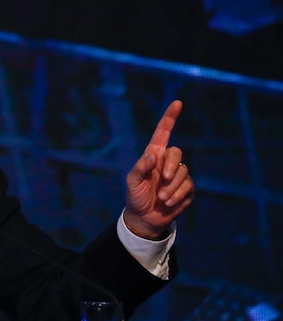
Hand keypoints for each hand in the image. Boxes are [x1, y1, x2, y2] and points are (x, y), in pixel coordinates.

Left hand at [124, 100, 194, 238]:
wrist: (145, 217)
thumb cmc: (136, 196)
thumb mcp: (133, 181)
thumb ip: (141, 167)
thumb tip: (154, 155)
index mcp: (153, 156)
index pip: (163, 133)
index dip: (170, 118)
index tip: (177, 103)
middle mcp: (167, 162)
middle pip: (177, 153)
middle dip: (171, 166)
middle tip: (164, 179)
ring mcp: (178, 175)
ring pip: (183, 171)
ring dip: (172, 187)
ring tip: (162, 198)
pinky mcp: (187, 189)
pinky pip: (188, 186)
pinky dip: (178, 195)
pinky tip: (169, 202)